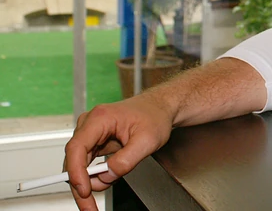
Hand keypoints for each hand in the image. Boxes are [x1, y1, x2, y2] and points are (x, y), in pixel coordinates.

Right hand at [64, 92, 173, 210]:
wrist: (159, 108)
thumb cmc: (155, 116)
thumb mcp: (147, 140)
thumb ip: (126, 160)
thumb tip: (105, 176)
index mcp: (100, 118)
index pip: (77, 147)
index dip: (76, 172)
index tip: (84, 190)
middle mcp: (90, 124)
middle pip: (74, 160)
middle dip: (80, 186)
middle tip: (88, 207)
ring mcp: (90, 133)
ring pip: (78, 164)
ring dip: (87, 183)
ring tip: (103, 191)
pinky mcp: (94, 142)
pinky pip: (86, 164)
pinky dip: (92, 177)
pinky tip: (103, 181)